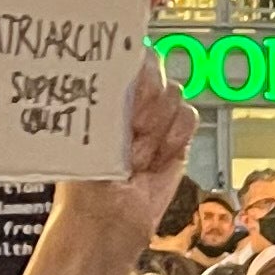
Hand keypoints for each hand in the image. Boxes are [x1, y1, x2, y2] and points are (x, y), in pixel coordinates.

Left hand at [51, 64, 197, 253]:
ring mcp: (155, 119)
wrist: (109, 220)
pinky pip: (189, 117)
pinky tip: (157, 158)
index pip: (126, 53)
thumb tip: (131, 69)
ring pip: (174, 94)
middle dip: (146, 100)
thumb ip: (111, 99)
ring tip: (136, 157)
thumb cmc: (86, 183)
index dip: (135, 63)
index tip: (131, 84)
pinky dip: (174, 138)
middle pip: (155, 68)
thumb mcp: (91, 132)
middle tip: (132, 127)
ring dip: (156, 128)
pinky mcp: (177, 138)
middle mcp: (129, 102)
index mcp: (101, 93)